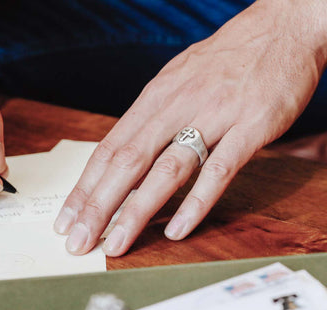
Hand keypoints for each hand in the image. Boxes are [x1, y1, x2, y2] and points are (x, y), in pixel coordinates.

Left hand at [55, 0, 326, 255]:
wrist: (280, 27)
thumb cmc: (221, 62)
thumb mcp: (174, 83)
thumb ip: (150, 120)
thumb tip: (124, 156)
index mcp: (153, 100)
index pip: (107, 150)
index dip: (84, 188)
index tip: (66, 219)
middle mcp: (175, 108)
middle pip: (126, 163)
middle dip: (98, 206)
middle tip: (79, 241)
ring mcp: (213, 118)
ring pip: (166, 170)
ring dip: (137, 211)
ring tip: (116, 243)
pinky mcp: (249, 127)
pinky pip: (219, 170)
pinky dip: (196, 203)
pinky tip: (177, 230)